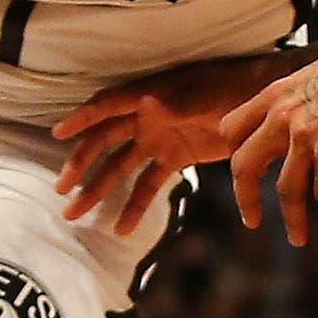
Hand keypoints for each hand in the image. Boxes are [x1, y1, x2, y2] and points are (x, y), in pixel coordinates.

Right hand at [50, 55, 284, 235]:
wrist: (260, 99)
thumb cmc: (229, 88)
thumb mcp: (201, 95)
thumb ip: (175, 105)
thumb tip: (149, 105)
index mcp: (147, 95)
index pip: (107, 106)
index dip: (82, 119)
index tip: (57, 134)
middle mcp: (145, 116)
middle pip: (104, 141)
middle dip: (81, 164)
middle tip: (61, 189)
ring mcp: (158, 138)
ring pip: (120, 167)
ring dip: (98, 189)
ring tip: (76, 214)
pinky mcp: (174, 157)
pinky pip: (148, 184)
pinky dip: (135, 206)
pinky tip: (121, 229)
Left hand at [217, 40, 317, 246]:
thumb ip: (298, 96)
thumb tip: (291, 108)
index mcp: (278, 93)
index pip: (232, 128)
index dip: (234, 153)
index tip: (244, 173)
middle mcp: (284, 113)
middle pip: (244, 165)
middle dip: (245, 199)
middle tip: (252, 219)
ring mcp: (307, 132)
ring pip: (286, 189)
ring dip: (292, 219)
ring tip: (298, 237)